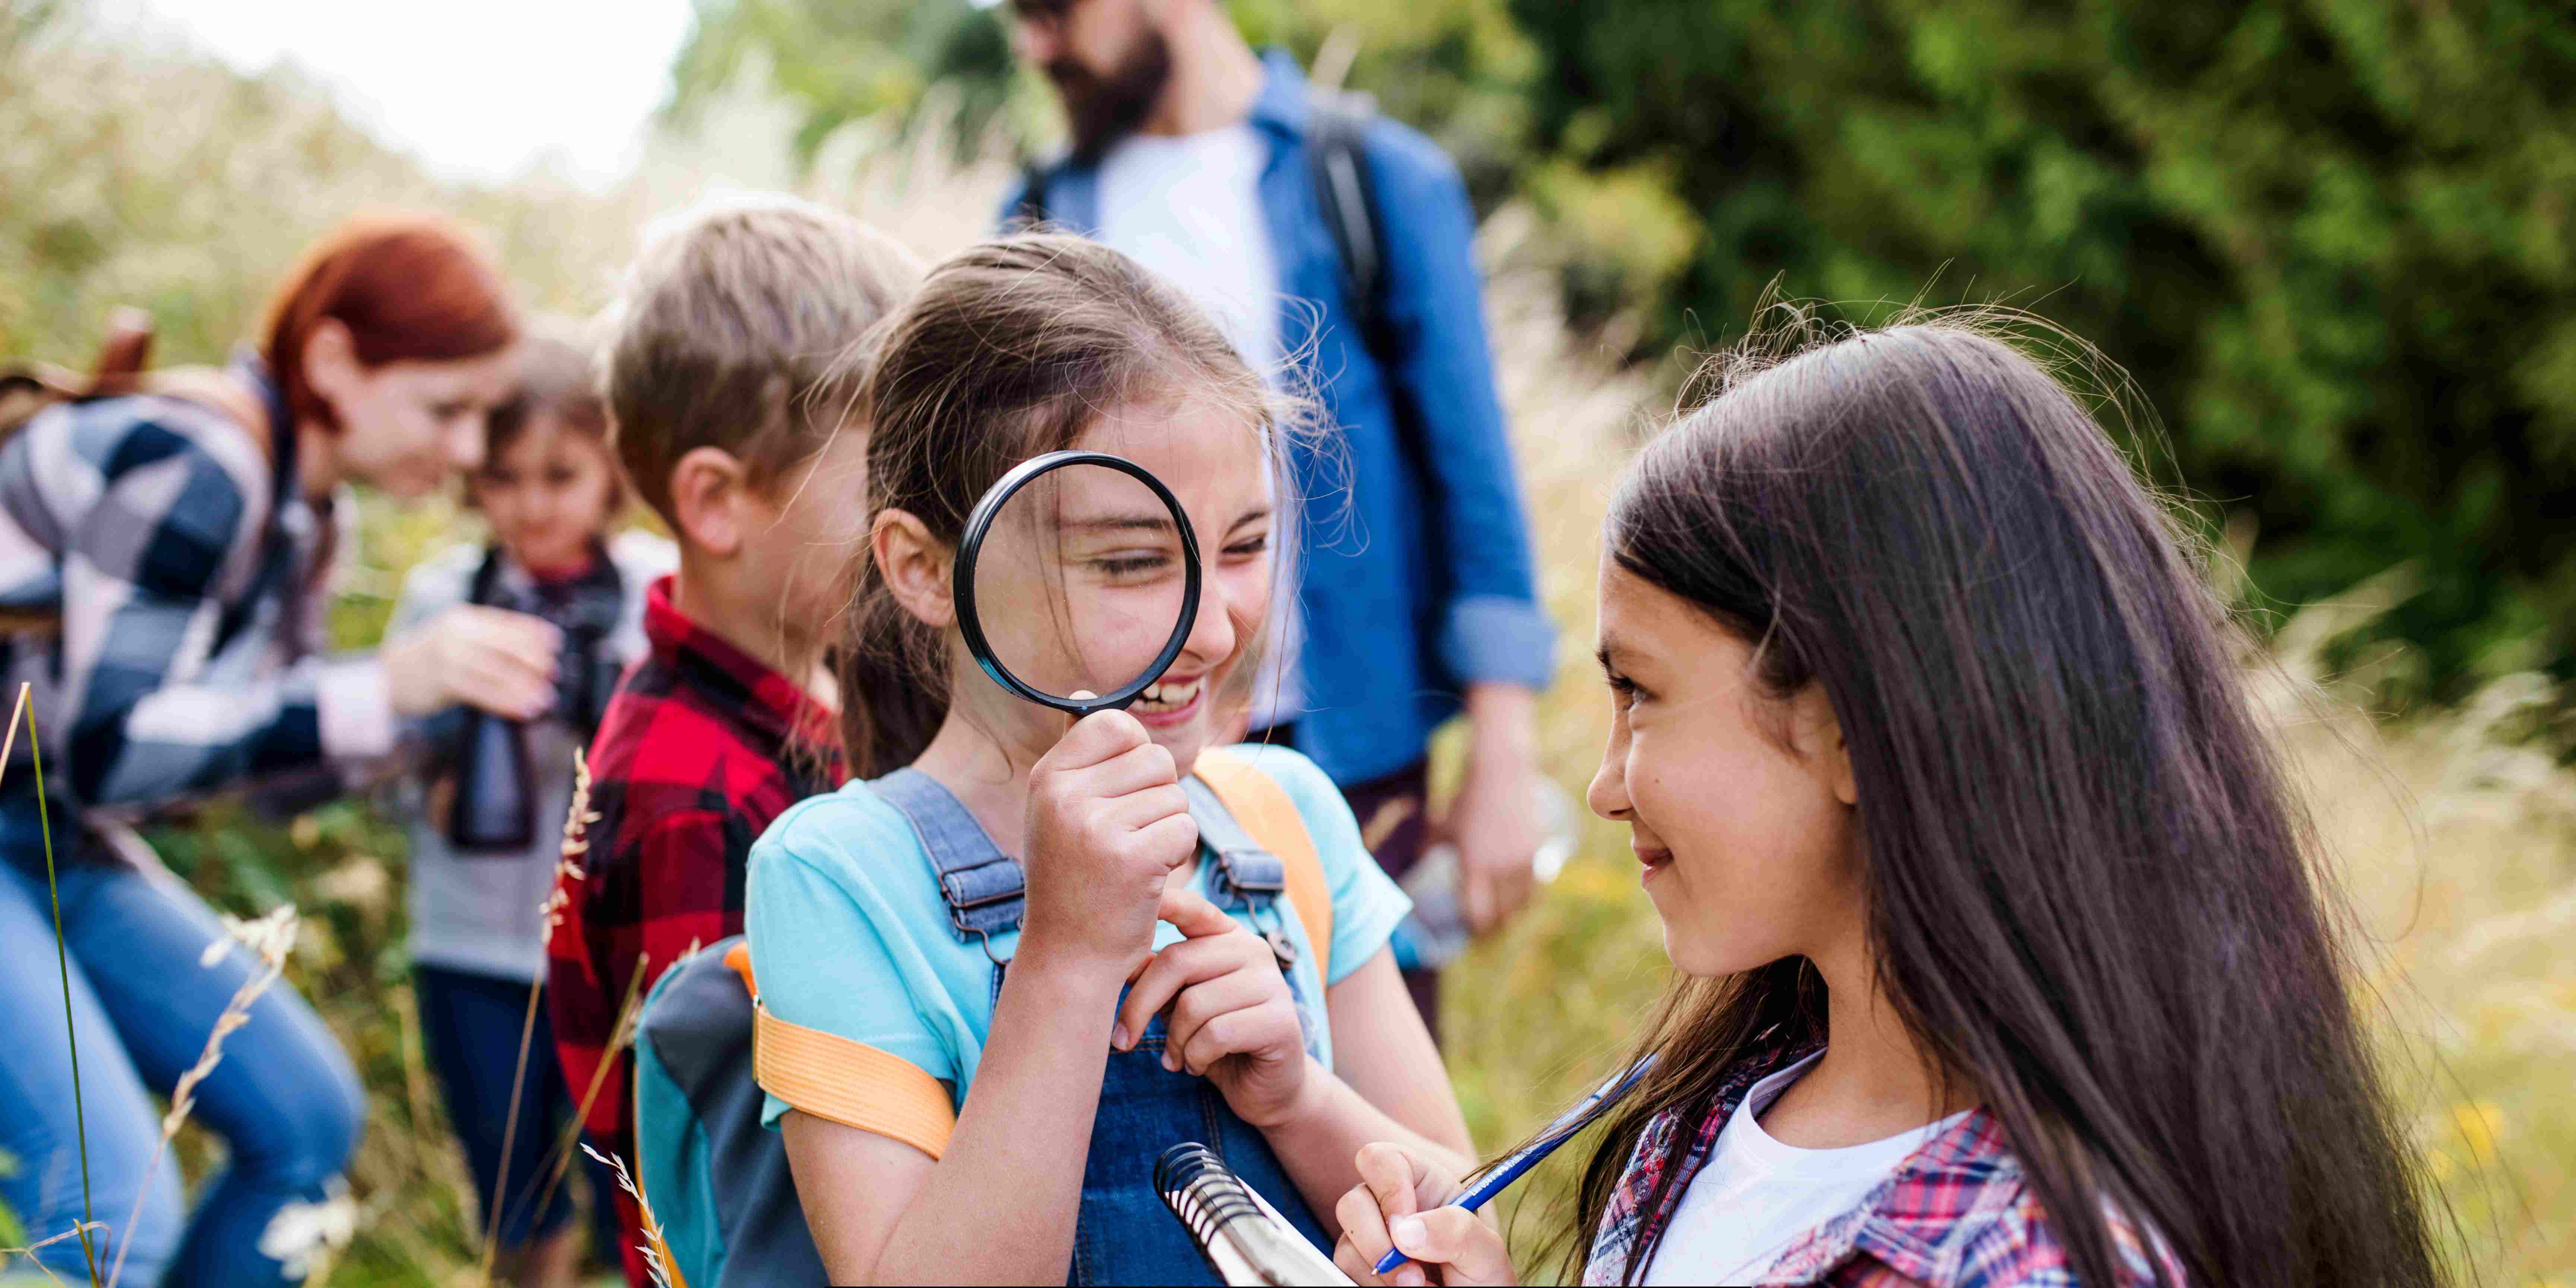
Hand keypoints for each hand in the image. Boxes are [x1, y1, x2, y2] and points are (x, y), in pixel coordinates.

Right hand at [381, 605, 559, 719]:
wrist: (386, 677)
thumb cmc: (430, 658)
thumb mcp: (455, 636)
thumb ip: (486, 637)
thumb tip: (532, 647)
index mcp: (464, 618)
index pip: (507, 622)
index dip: (534, 632)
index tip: (556, 642)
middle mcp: (457, 633)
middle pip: (505, 646)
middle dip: (534, 660)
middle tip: (554, 673)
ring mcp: (449, 657)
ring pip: (497, 672)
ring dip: (525, 687)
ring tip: (546, 698)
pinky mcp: (444, 682)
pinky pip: (483, 693)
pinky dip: (507, 702)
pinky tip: (524, 709)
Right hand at [1020, 709, 1197, 972]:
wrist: (1069, 955)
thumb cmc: (1072, 877)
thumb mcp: (1060, 810)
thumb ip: (1079, 754)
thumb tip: (1088, 692)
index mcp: (1048, 777)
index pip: (1116, 723)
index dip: (1135, 756)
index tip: (1121, 794)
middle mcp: (1065, 796)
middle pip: (1156, 759)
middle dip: (1157, 798)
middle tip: (1127, 838)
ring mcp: (1096, 827)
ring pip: (1174, 796)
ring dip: (1168, 829)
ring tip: (1133, 859)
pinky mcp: (1132, 858)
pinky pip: (1184, 830)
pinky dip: (1177, 855)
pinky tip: (1147, 878)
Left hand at [1116, 886, 1310, 1125]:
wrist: (1267, 1088)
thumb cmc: (1216, 1040)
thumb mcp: (1179, 1002)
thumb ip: (1156, 976)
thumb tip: (1114, 956)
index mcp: (1227, 937)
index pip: (1193, 908)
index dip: (1163, 901)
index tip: (1127, 901)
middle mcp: (1254, 950)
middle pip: (1177, 961)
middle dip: (1139, 1006)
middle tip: (1122, 1040)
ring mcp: (1271, 983)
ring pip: (1194, 1004)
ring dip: (1174, 1041)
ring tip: (1177, 1057)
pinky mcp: (1280, 1021)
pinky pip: (1215, 1035)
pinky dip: (1195, 1057)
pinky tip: (1198, 1066)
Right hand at [1331, 1142, 1513, 1286]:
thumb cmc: (1483, 1277)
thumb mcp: (1485, 1252)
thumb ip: (1456, 1230)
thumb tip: (1404, 1231)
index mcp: (1420, 1183)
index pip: (1381, 1159)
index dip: (1388, 1189)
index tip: (1406, 1229)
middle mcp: (1389, 1206)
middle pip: (1352, 1203)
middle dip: (1378, 1244)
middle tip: (1414, 1276)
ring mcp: (1371, 1238)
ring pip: (1347, 1244)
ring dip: (1380, 1274)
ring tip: (1419, 1287)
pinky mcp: (1361, 1267)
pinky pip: (1346, 1273)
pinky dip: (1372, 1287)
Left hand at [1440, 687, 1540, 934]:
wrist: (1501, 773)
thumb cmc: (1465, 800)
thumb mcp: (1440, 826)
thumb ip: (1427, 849)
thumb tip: (1415, 866)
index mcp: (1474, 865)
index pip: (1478, 913)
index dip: (1475, 929)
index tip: (1470, 933)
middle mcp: (1500, 867)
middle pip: (1502, 915)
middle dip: (1493, 929)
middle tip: (1486, 936)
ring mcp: (1523, 860)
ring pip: (1521, 905)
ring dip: (1512, 918)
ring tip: (1503, 923)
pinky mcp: (1538, 851)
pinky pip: (1535, 887)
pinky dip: (1527, 900)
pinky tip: (1518, 904)